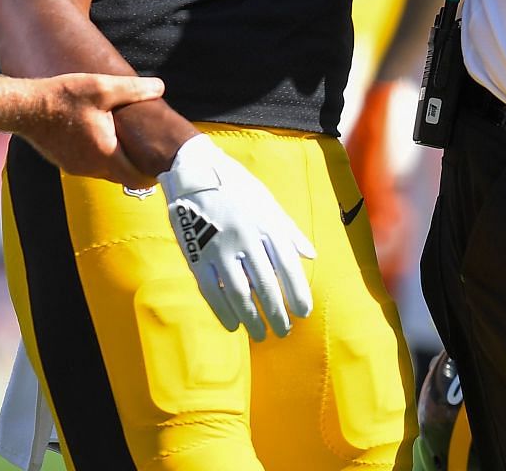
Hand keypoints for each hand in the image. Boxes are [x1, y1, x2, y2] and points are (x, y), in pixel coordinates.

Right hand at [20, 72, 166, 185]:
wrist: (25, 108)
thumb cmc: (62, 97)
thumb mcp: (102, 87)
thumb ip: (134, 89)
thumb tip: (160, 87)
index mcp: (104, 154)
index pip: (136, 178)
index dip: (152, 172)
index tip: (163, 162)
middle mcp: (90, 168)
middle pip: (123, 176)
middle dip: (137, 165)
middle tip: (151, 149)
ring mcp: (75, 167)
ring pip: (106, 171)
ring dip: (118, 160)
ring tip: (129, 141)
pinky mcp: (64, 162)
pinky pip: (90, 165)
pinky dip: (101, 156)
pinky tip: (102, 136)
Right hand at [159, 134, 315, 339]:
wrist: (194, 170)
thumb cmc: (237, 187)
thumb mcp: (267, 202)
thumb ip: (289, 230)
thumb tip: (311, 255)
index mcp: (266, 224)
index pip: (287, 265)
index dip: (297, 292)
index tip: (304, 312)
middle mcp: (245, 237)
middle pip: (265, 284)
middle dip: (277, 312)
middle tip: (285, 331)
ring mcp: (219, 247)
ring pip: (239, 292)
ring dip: (252, 318)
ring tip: (261, 334)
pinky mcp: (197, 255)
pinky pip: (211, 290)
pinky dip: (222, 310)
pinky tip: (233, 325)